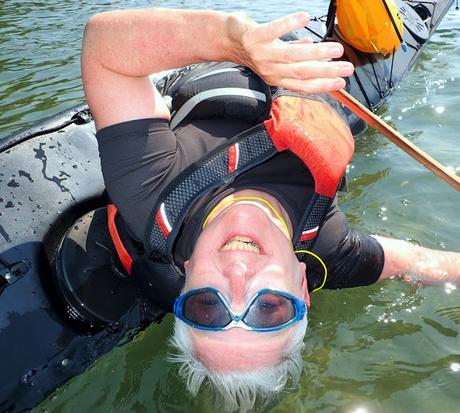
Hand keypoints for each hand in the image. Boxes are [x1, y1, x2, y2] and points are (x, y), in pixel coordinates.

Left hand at [228, 12, 353, 93]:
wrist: (224, 40)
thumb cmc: (252, 48)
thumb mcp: (274, 57)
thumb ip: (293, 56)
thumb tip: (312, 50)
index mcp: (276, 78)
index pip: (302, 86)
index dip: (322, 86)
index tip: (341, 82)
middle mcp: (270, 70)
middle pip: (302, 73)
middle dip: (326, 71)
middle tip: (346, 66)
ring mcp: (262, 55)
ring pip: (293, 56)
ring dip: (317, 52)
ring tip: (335, 47)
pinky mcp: (254, 38)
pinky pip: (274, 31)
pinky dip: (290, 25)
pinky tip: (305, 18)